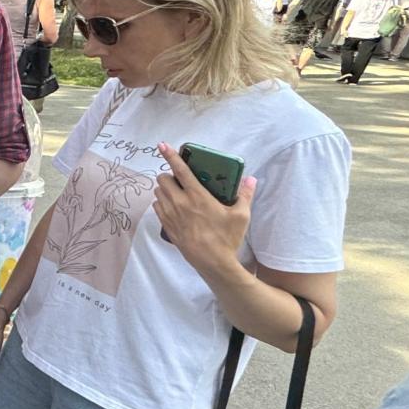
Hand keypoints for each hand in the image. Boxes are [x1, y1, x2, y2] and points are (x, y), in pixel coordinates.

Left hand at [152, 143, 256, 277]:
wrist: (213, 262)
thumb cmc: (227, 238)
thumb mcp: (241, 215)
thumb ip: (245, 195)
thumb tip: (251, 179)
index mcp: (197, 196)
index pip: (180, 170)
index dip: (170, 155)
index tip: (162, 145)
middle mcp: (180, 203)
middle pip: (163, 179)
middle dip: (169, 175)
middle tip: (180, 179)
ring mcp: (170, 215)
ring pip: (158, 193)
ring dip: (164, 189)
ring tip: (177, 193)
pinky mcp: (167, 226)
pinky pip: (157, 208)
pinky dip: (162, 203)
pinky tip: (173, 207)